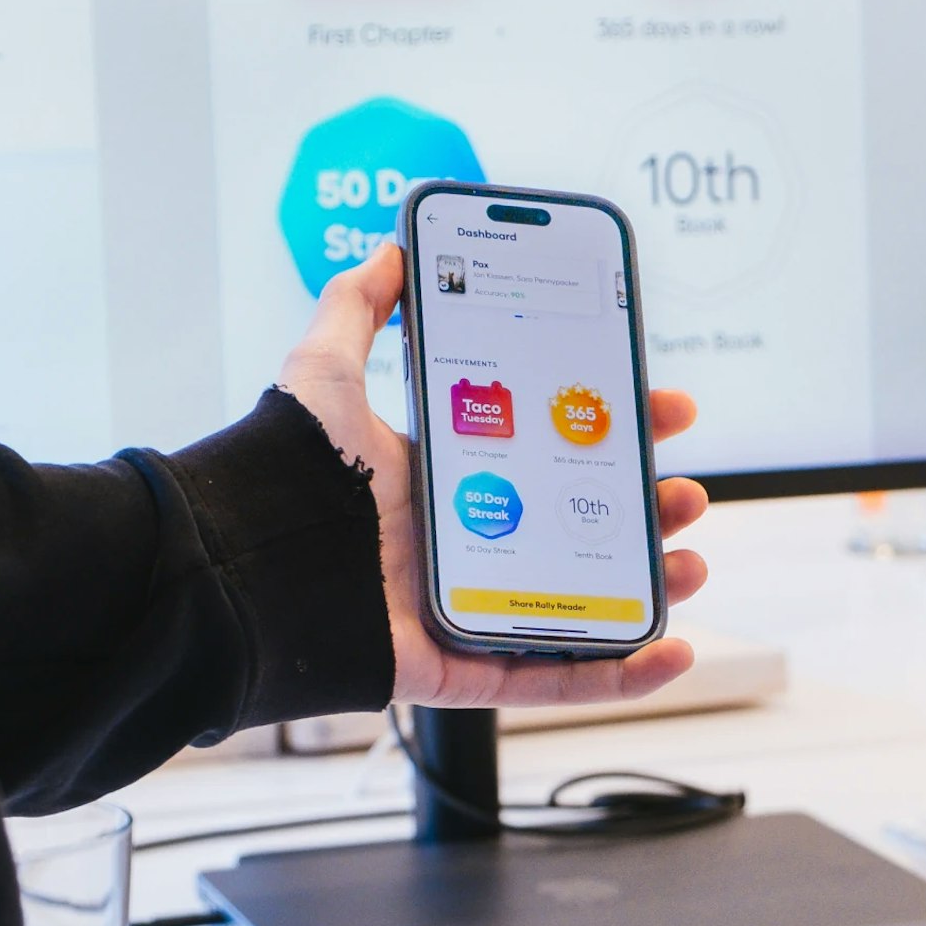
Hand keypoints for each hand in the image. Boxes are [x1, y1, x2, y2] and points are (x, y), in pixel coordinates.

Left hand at [278, 243, 709, 707]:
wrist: (237, 564)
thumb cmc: (278, 470)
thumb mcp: (324, 367)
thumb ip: (358, 304)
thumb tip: (392, 247)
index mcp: (448, 479)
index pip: (551, 454)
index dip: (613, 433)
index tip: (665, 409)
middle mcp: (464, 544)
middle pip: (578, 531)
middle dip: (644, 510)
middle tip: (687, 491)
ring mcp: (466, 608)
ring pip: (579, 605)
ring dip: (645, 588)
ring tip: (688, 562)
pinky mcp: (459, 664)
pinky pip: (550, 678)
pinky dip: (616, 675)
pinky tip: (672, 651)